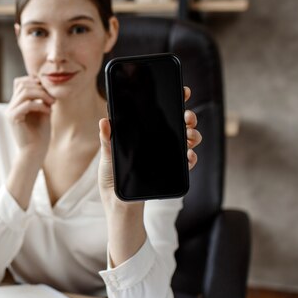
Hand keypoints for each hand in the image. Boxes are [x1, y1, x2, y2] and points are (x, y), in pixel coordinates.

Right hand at [6, 76, 54, 162]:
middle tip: (53, 98)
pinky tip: (48, 112)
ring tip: (52, 103)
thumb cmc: (41, 134)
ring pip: (25, 92)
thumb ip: (42, 97)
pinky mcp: (13, 118)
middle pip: (23, 84)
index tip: (49, 92)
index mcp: (16, 104)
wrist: (35, 152)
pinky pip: (27, 104)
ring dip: (42, 95)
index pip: (21, 82)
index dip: (35, 82)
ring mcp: (10, 112)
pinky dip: (40, 105)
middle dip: (40, 88)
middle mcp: (11, 106)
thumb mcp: (43, 111)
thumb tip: (45, 83)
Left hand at [97, 86, 201, 207]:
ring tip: (190, 136)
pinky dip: (191, 158)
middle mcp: (156, 142)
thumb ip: (107, 140)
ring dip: (193, 135)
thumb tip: (104, 121)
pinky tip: (189, 155)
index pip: (160, 114)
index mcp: (143, 134)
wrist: (118, 205)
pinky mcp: (170, 172)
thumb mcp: (107, 157)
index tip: (183, 91)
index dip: (173, 101)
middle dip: (188, 117)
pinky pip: (186, 162)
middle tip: (187, 117)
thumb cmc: (111, 179)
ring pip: (187, 140)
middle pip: (178, 124)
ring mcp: (165, 157)